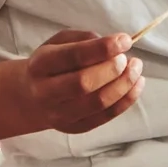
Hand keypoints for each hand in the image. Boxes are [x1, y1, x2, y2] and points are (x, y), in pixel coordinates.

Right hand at [14, 30, 144, 133]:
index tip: (125, 40)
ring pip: (97, 103)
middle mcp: (45, 92)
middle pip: (84, 84)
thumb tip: (116, 45)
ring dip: (124, 85)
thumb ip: (85, 39)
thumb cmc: (52, 63)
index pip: (72, 57)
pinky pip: (105, 117)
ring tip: (136, 69)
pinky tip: (137, 84)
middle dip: (112, 69)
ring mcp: (59, 114)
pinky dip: (126, 100)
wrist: (30, 96)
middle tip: (127, 59)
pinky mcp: (73, 128)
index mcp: (40, 64)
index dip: (102, 48)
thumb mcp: (60, 42)